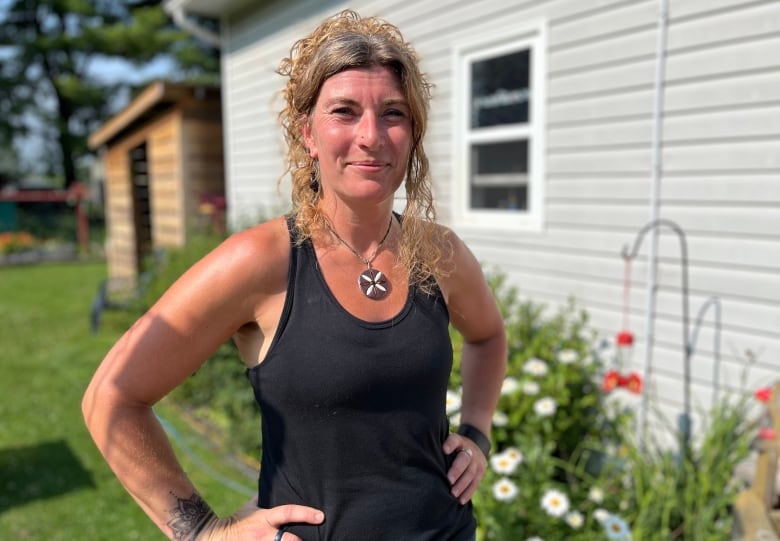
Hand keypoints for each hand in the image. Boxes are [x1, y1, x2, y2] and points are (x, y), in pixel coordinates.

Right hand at [198, 495, 324, 539]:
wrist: (215, 538)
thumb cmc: (237, 522)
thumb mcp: (250, 508)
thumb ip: (263, 498)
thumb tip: (275, 480)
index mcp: (264, 519)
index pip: (288, 513)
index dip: (306, 514)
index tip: (320, 516)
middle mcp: (264, 535)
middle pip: (290, 540)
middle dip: (302, 540)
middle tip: (318, 539)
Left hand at [443, 433, 486, 504]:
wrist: (475, 448)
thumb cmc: (454, 449)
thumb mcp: (448, 443)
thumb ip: (438, 448)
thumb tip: (420, 456)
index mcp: (459, 441)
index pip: (455, 440)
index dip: (450, 444)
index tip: (444, 450)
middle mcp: (469, 450)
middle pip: (464, 459)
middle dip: (457, 470)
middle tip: (449, 481)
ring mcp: (477, 461)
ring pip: (471, 473)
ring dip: (462, 485)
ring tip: (453, 494)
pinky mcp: (481, 472)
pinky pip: (476, 483)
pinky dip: (468, 493)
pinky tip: (461, 500)